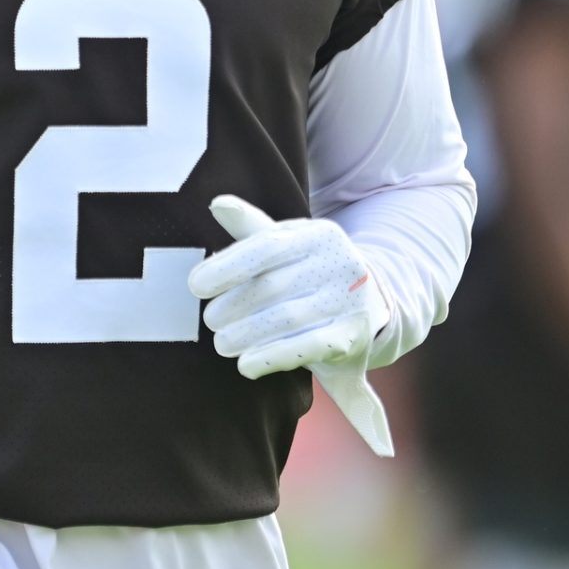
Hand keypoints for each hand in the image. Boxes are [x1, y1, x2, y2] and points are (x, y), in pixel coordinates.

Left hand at [190, 196, 390, 377]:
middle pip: (273, 286)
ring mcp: (349, 301)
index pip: (266, 247)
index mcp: (320, 235)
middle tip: (211, 320)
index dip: (227, 266)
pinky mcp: (351, 337)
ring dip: (246, 334)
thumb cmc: (314, 271)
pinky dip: (272, 356)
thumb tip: (218, 203)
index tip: (196, 285)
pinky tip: (246, 365)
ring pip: (287, 318)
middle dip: (234, 306)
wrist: (372, 304)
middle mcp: (340, 263)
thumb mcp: (290, 244)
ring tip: (222, 343)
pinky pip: (308, 347)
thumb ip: (253, 228)